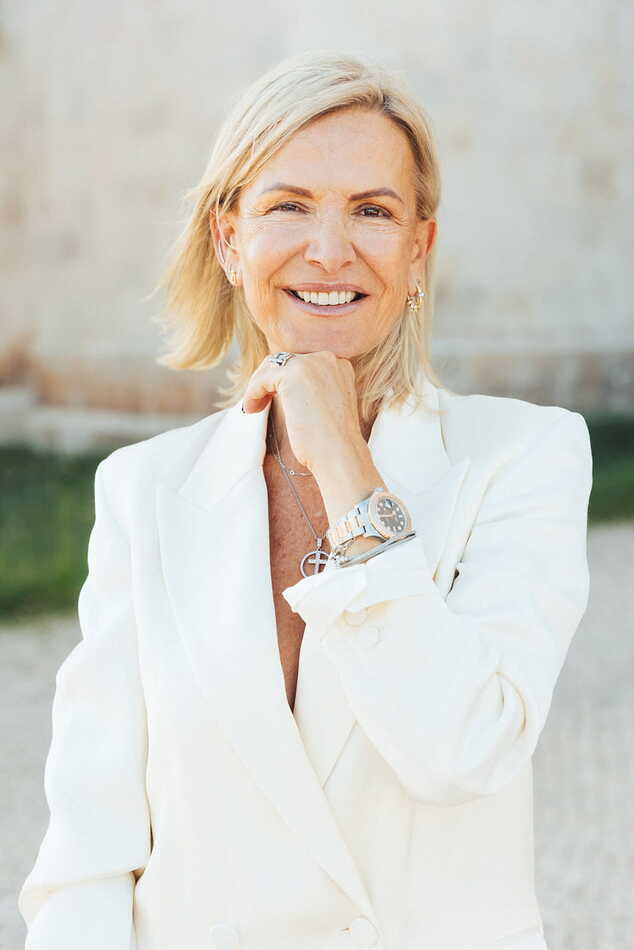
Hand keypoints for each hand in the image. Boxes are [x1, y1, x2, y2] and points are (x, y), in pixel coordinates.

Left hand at [242, 351, 363, 472]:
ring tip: (253, 407)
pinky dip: (253, 393)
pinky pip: (263, 379)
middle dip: (269, 379)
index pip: (303, 363)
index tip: (274, 397)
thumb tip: (285, 390)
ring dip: (258, 385)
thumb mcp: (326, 408)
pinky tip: (251, 410)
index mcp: (339, 366)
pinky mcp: (293, 374)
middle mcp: (327, 359)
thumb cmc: (332, 442)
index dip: (284, 379)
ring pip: (272, 366)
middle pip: (286, 360)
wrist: (339, 454)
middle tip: (260, 401)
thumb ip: (312, 392)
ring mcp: (311, 363)